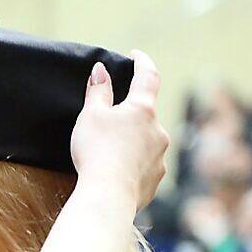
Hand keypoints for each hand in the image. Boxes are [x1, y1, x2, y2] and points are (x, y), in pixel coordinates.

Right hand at [70, 50, 169, 210]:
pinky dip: (132, 167)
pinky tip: (116, 175)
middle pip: (145, 115)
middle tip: (109, 122)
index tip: (135, 56)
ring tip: (109, 155)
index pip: (147, 76)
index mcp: (142, 110)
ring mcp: (160, 157)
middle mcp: (158, 130)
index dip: (141, 62)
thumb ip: (98, 92)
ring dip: (131, 143)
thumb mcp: (90, 116)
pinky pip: (144, 167)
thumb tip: (101, 70)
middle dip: (130, 115)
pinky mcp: (156, 180)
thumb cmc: (97, 152)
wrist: (107, 195)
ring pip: (146, 142)